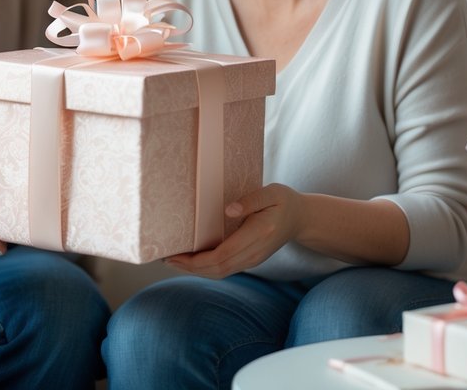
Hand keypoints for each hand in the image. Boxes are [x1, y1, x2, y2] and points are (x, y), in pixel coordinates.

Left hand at [165, 183, 300, 278]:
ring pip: (220, 272)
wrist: (301, 219)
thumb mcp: (272, 193)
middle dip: (190, 268)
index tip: (176, 255)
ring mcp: (253, 259)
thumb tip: (230, 210)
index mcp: (258, 235)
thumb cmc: (284, 201)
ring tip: (173, 261)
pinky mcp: (250, 260)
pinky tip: (192, 260)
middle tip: (165, 259)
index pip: (222, 255)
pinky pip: (225, 269)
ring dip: (196, 270)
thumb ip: (251, 200)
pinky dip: (206, 268)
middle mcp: (254, 252)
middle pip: (218, 269)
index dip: (197, 260)